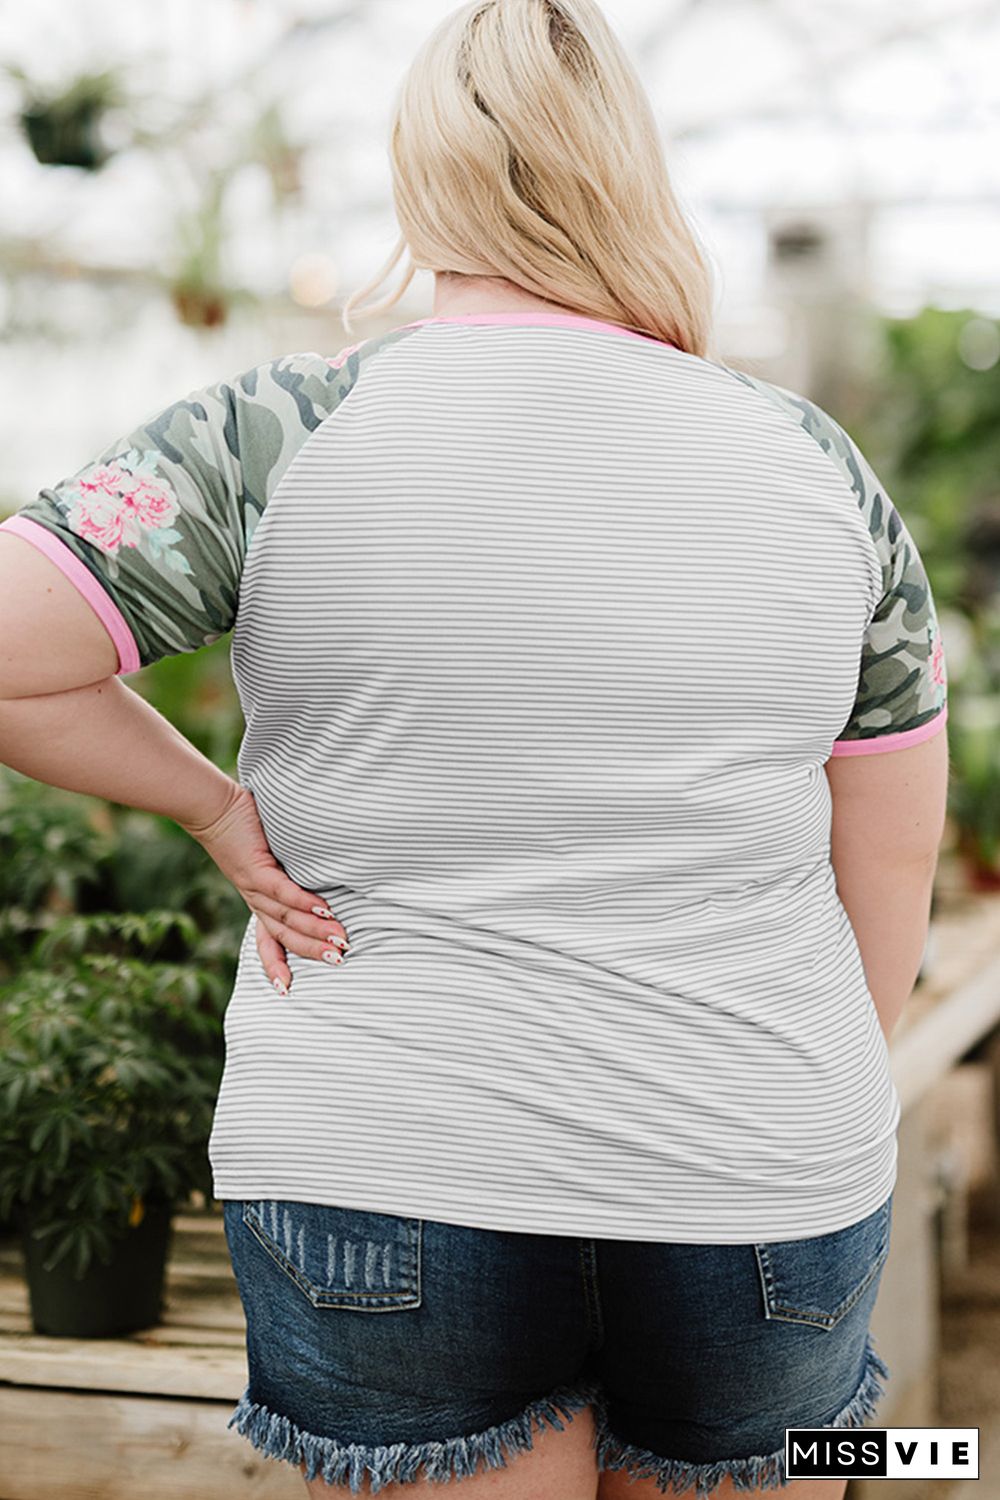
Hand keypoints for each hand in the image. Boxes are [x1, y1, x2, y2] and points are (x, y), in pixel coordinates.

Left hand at [180, 782, 348, 995]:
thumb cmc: (241, 826)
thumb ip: (287, 870)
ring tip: (340, 939)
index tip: (287, 990)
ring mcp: (252, 886)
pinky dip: (302, 902)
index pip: (268, 940)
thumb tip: (318, 875)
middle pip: (283, 935)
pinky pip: (281, 891)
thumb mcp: (267, 856)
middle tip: (339, 960)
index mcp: (256, 900)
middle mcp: (253, 899)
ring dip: (314, 930)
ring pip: (285, 917)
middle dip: (311, 950)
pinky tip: (324, 909)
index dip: (276, 965)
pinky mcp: (254, 868)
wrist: (210, 807)